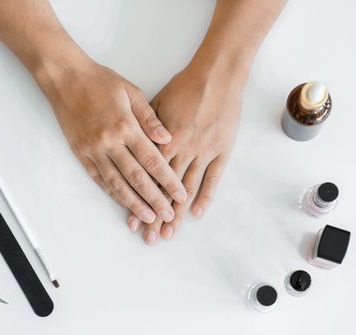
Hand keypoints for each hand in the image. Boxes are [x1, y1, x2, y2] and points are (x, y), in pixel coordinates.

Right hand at [38, 59, 187, 224]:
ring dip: (134, 203)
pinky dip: (112, 193)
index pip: (152, 159)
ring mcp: (93, 150)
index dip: (168, 180)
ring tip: (148, 218)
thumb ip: (150, 118)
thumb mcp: (131, 92)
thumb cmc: (101, 82)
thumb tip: (168, 139)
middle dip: (155, 199)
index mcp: (126, 126)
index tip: (180, 194)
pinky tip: (124, 203)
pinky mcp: (81, 154)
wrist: (65, 78)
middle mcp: (109, 142)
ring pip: (117, 183)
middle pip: (137, 177)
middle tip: (168, 215)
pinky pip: (99, 179)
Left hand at [127, 66, 241, 244]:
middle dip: (157, 215)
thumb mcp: (157, 102)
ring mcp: (203, 151)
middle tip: (151, 238)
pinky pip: (213, 177)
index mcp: (163, 140)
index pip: (148, 178)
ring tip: (170, 233)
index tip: (134, 221)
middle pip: (165, 189)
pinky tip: (198, 213)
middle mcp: (182, 150)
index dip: (140, 201)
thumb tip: (135, 148)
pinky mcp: (221, 150)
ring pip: (187, 188)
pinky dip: (205, 196)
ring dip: (179, 213)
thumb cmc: (184, 86)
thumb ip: (145, 129)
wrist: (216, 75)